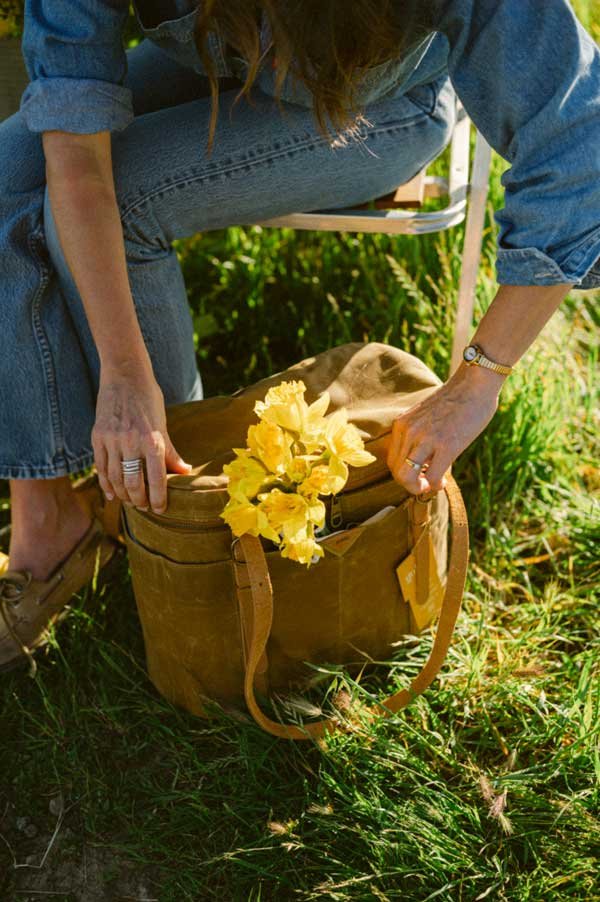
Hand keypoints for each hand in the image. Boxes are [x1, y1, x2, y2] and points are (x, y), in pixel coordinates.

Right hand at [92, 361, 190, 512]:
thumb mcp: (163, 424)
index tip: (160, 509)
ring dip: (123, 495)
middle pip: (133, 484)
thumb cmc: (149, 399)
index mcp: (153, 440)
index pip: (157, 479)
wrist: (124, 375)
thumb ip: (170, 451)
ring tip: (130, 502)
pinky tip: (111, 494)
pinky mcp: (97, 436)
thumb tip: (184, 472)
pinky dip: (105, 484)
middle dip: (140, 501)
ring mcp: (112, 440)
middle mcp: (132, 442)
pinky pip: (100, 467)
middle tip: (145, 507)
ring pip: (115, 479)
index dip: (159, 499)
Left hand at [386, 364, 503, 494]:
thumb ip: (418, 436)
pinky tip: (444, 482)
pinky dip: (436, 486)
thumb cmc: (455, 400)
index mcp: (402, 424)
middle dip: (410, 484)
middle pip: (396, 471)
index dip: (404, 474)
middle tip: (425, 484)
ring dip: (419, 488)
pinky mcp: (446, 445)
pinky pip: (432, 477)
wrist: (475, 383)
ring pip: (407, 478)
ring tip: (433, 484)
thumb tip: (421, 463)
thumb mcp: (425, 416)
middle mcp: (409, 431)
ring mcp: (426, 438)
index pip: (392, 460)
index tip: (419, 476)